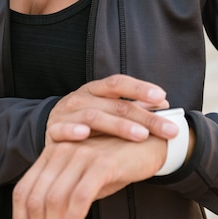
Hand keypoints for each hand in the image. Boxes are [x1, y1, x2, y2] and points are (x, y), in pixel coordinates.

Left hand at [12, 133, 166, 218]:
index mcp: (52, 153)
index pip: (24, 190)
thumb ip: (63, 194)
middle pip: (36, 198)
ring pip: (55, 200)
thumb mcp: (83, 177)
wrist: (151, 145)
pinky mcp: (102, 163)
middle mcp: (62, 150)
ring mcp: (82, 155)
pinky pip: (79, 197)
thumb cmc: (116, 164)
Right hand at [46, 74, 177, 144]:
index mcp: (96, 89)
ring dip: (119, 126)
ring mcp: (67, 113)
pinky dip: (72, 130)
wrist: (50, 129)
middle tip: (168, 129)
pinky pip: (62, 129)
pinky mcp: (52, 130)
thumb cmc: (87, 119)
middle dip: (145, 117)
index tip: (162, 98)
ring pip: (94, 117)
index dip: (140, 88)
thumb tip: (164, 102)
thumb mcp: (107, 108)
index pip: (119, 83)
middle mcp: (82, 97)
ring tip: (141, 135)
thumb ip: (133, 106)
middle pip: (116, 105)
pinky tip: (85, 134)